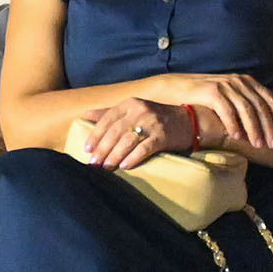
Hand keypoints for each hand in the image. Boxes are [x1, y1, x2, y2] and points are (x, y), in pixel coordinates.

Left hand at [70, 97, 204, 170]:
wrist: (188, 122)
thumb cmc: (155, 118)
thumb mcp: (133, 111)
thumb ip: (109, 113)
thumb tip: (84, 115)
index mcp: (130, 104)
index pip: (107, 119)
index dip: (95, 135)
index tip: (87, 150)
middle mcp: (140, 110)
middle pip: (115, 132)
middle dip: (102, 149)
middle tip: (93, 164)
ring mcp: (152, 123)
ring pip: (127, 141)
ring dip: (114, 156)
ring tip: (106, 167)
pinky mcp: (162, 136)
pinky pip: (144, 148)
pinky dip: (133, 158)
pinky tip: (125, 166)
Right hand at [149, 71, 272, 154]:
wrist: (177, 89)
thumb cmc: (208, 95)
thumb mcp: (234, 93)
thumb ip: (253, 96)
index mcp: (247, 82)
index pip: (269, 97)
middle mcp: (238, 81)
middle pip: (260, 105)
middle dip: (269, 125)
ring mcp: (224, 85)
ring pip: (245, 108)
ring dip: (254, 128)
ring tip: (258, 145)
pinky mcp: (210, 91)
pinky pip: (226, 110)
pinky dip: (233, 124)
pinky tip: (238, 137)